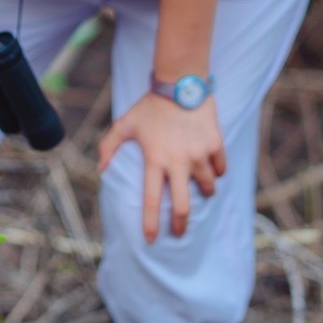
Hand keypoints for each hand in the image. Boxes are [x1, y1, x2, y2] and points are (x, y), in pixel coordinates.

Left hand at [98, 94, 226, 243]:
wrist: (180, 82)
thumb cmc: (150, 105)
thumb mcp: (125, 123)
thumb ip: (109, 146)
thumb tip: (101, 169)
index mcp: (155, 160)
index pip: (153, 200)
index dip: (151, 224)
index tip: (151, 240)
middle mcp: (179, 162)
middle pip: (184, 206)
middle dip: (182, 226)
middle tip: (179, 234)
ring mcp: (200, 154)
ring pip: (208, 188)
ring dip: (204, 194)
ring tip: (198, 193)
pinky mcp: (216, 144)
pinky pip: (221, 169)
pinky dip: (216, 173)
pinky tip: (211, 170)